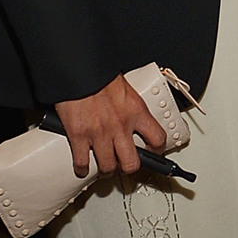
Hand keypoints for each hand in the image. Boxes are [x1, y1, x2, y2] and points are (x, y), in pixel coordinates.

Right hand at [53, 74, 167, 177]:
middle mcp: (121, 125)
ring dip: (107, 169)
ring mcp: (100, 133)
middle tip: (126, 164)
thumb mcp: (126, 88)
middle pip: (132, 163)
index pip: (157, 138)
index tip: (154, 152)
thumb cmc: (100, 74)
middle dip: (129, 167)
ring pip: (108, 167)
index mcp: (136, 111)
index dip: (157, 150)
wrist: (80, 68)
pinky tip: (83, 167)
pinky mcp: (79, 136)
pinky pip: (82, 162)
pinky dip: (82, 168)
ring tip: (106, 167)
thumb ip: (130, 105)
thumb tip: (130, 113)